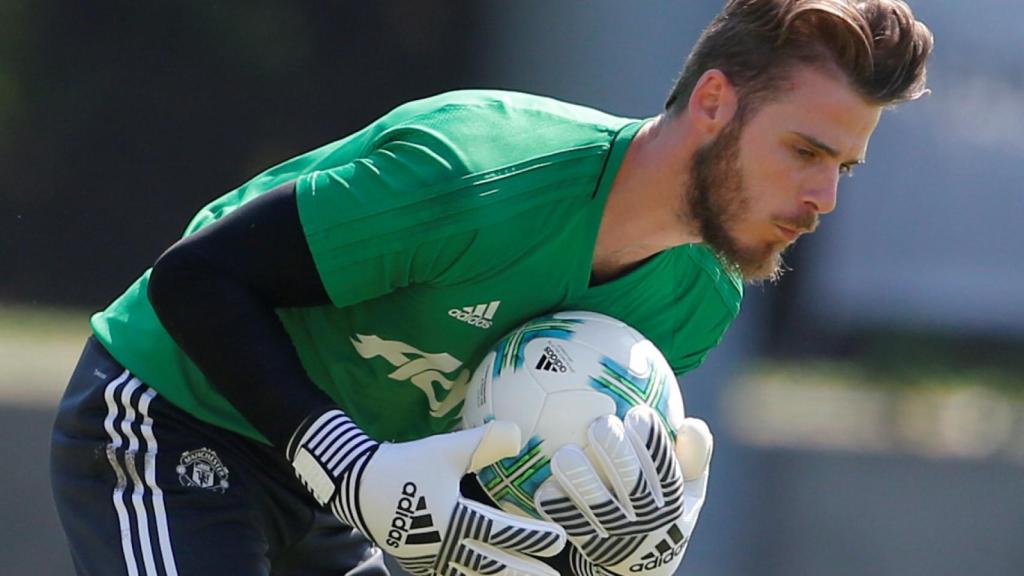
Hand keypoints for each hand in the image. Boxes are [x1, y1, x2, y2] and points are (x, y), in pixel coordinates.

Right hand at [288, 409, 566, 575]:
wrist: (356, 484)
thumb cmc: (405, 464)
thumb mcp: (446, 450)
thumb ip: (483, 444)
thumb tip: (519, 436)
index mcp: (455, 519)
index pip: (503, 532)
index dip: (532, 538)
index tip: (559, 539)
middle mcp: (445, 545)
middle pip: (492, 565)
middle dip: (523, 571)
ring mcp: (430, 558)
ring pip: (471, 575)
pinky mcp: (419, 561)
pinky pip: (451, 574)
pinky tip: (483, 575)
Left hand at [534, 406, 712, 575]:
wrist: (644, 561)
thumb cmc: (663, 502)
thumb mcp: (690, 486)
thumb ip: (694, 455)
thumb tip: (691, 424)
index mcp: (672, 500)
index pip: (666, 469)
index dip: (654, 442)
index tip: (639, 412)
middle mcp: (646, 518)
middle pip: (632, 485)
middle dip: (617, 454)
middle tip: (599, 425)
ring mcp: (618, 533)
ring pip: (599, 506)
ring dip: (581, 480)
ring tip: (564, 455)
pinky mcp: (592, 545)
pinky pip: (572, 525)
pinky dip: (558, 508)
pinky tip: (543, 487)